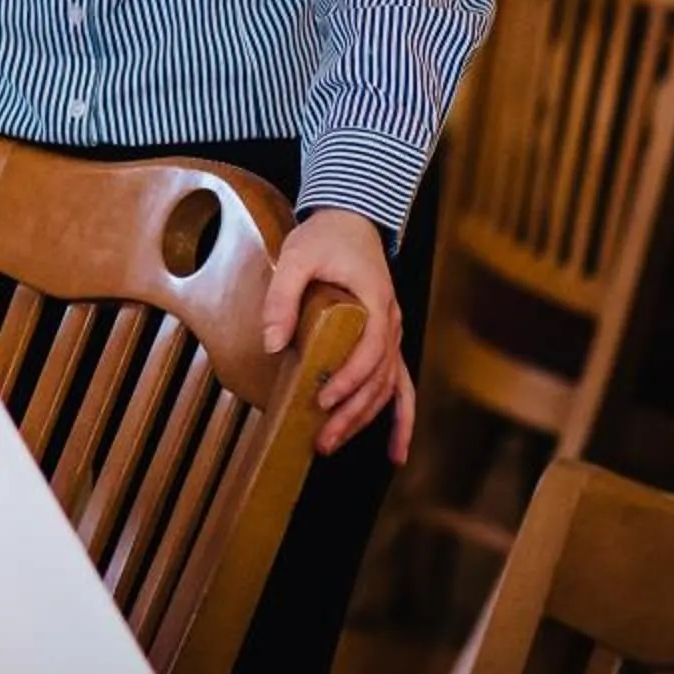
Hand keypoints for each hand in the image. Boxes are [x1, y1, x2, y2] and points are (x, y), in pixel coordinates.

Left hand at [261, 206, 413, 463]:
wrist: (352, 221)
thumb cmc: (325, 238)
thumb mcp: (296, 257)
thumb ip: (282, 297)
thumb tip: (272, 344)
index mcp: (376, 301)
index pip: (369, 350)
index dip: (348, 378)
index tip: (321, 398)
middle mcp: (391, 323)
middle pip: (379, 379)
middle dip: (351, 412)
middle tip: (321, 438)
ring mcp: (392, 334)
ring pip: (388, 388)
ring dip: (365, 420)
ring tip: (332, 444)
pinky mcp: (386, 342)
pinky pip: (401, 386)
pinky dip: (401, 419)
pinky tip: (396, 452)